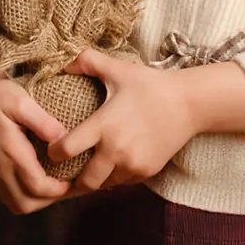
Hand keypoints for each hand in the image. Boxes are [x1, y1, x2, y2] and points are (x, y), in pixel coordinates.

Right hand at [0, 63, 72, 214]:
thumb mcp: (19, 100)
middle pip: (24, 204)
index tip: (79, 180)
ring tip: (59, 185)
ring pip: (15, 202)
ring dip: (38, 200)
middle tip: (72, 186)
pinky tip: (42, 178)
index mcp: (9, 152)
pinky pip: (8, 193)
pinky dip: (27, 194)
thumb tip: (63, 138)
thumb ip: (42, 121)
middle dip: (50, 200)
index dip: (60, 190)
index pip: (36, 186)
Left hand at [46, 48, 244, 197]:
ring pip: (104, 185)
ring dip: (97, 178)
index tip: (54, 147)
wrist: (189, 103)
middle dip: (74, 177)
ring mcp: (132, 164)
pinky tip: (116, 163)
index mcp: (103, 125)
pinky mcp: (146, 171)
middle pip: (84, 181)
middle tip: (70, 169)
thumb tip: (65, 59)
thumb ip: (89, 61)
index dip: (54, 152)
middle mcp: (116, 150)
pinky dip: (117, 176)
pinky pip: (123, 183)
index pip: (65, 150)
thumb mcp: (119, 69)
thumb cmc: (151, 85)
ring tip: (92, 166)